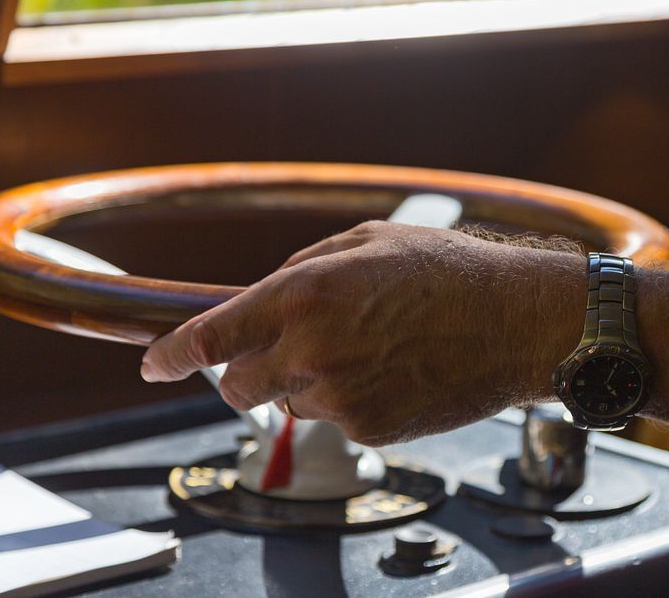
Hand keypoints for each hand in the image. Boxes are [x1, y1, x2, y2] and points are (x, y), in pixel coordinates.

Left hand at [140, 221, 584, 444]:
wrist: (516, 320)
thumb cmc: (447, 271)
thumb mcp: (367, 241)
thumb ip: (301, 268)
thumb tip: (259, 297)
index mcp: (305, 293)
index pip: (212, 336)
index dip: (172, 354)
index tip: (153, 365)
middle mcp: (312, 349)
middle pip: (237, 387)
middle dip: (242, 375)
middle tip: (273, 357)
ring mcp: (340, 396)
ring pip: (290, 403)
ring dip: (306, 382)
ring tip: (366, 351)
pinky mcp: (370, 427)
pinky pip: (336, 419)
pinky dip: (349, 400)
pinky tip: (392, 371)